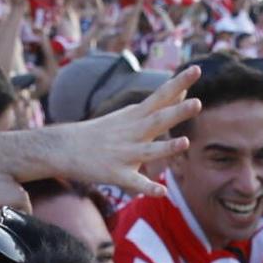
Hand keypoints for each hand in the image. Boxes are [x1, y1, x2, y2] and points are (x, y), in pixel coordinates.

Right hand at [49, 66, 199, 196]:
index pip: (160, 97)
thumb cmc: (102, 132)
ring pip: (149, 151)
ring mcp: (124, 153)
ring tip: (185, 142)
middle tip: (198, 103)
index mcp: (136, 116)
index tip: (197, 70)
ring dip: (166, 147)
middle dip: (177, 113)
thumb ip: (158, 106)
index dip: (179, 84)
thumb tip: (183, 92)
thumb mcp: (130, 115)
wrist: (64, 148)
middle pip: (157, 120)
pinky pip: (134, 182)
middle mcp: (132, 132)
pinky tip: (161, 192)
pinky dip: (147, 188)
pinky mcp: (116, 174)